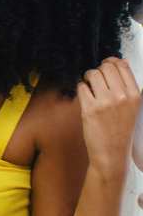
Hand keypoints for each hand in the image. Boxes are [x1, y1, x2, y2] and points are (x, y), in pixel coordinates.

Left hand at [78, 58, 140, 183]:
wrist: (112, 153)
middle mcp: (122, 97)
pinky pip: (81, 86)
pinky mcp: (90, 108)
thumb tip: (121, 62)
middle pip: (106, 67)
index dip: (111, 62)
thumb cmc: (120, 130)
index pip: (122, 65)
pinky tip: (85, 97)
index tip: (106, 65)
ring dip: (88, 78)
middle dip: (98, 70)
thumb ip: (127, 85)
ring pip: (92, 74)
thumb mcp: (132, 106)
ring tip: (90, 86)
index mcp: (135, 95)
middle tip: (96, 79)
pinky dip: (81, 89)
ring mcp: (106, 102)